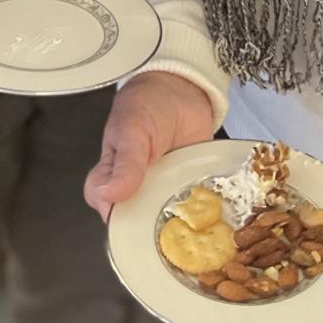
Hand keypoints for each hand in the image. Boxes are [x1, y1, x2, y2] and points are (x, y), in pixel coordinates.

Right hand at [83, 70, 213, 219]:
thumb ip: (124, 164)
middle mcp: (138, 188)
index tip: (139, 230)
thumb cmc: (147, 104)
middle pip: (141, 222)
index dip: (120, 225)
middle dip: (156, 232)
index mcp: (113, 177)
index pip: (108, 211)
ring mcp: (165, 189)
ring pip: (168, 219)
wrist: (184, 86)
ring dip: (182, 226)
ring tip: (197, 233)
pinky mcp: (189, 186)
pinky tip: (213, 219)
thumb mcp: (132, 130)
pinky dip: (204, 213)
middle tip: (172, 236)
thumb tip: (108, 195)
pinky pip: (194, 207)